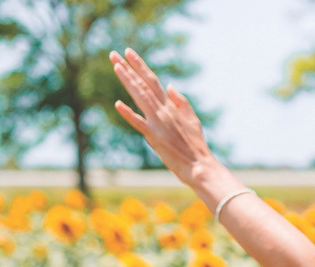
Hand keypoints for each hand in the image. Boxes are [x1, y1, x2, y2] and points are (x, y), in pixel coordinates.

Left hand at [110, 48, 218, 186]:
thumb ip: (181, 102)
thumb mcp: (192, 120)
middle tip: (113, 54)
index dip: (140, 66)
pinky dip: (129, 114)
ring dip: (128, 81)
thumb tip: (170, 86)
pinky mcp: (154, 137)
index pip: (153, 81)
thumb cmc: (196, 147)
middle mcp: (164, 111)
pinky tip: (118, 104)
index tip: (128, 53)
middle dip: (129, 68)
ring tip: (116, 67)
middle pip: (144, 85)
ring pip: (141, 97)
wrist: (201, 166)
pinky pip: (139, 123)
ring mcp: (159, 123)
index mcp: (171, 107)